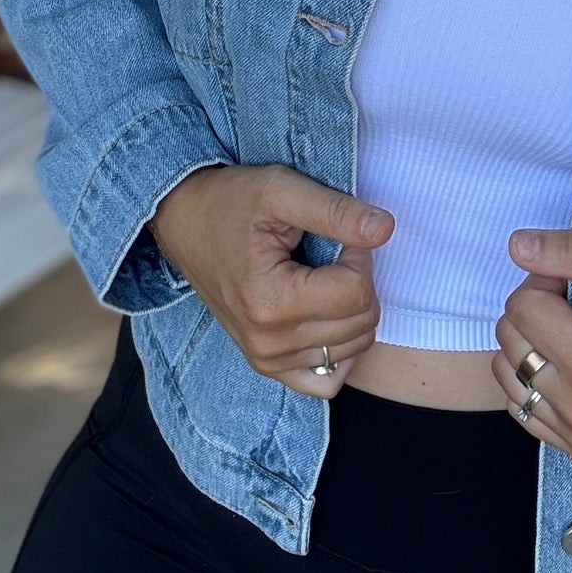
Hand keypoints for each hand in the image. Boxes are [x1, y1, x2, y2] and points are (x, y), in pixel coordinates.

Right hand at [150, 164, 393, 397]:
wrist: (185, 222)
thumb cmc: (231, 202)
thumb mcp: (280, 189)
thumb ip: (335, 210)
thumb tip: (386, 228)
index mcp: (270, 302)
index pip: (357, 292)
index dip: (358, 254)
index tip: (332, 233)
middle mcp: (268, 344)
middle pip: (362, 323)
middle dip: (358, 280)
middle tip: (328, 252)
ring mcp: (267, 362)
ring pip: (354, 348)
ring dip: (351, 309)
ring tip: (320, 277)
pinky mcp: (268, 368)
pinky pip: (327, 382)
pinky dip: (340, 351)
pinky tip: (326, 316)